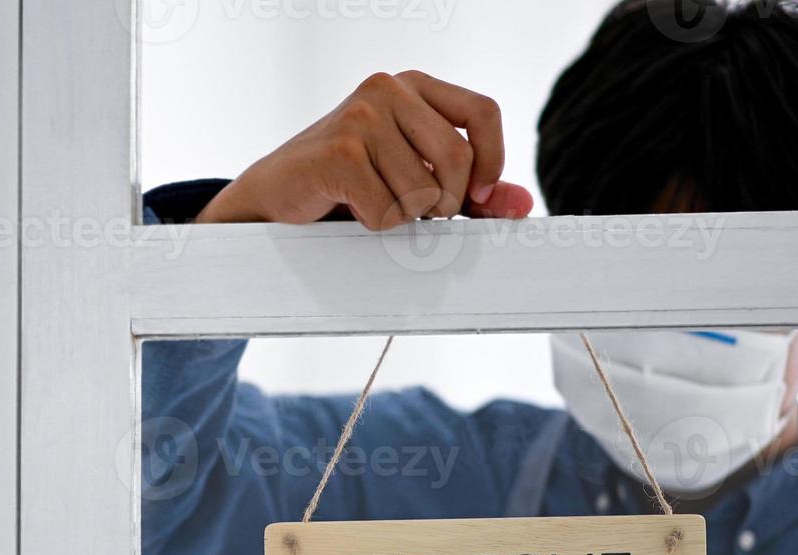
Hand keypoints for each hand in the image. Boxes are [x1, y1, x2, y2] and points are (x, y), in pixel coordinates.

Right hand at [194, 71, 533, 229]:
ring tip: (373, 204)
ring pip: (423, 192)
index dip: (490, 162)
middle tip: (416, 212)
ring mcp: (361, 116)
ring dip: (403, 217)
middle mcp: (387, 89)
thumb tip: (524, 203)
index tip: (473, 195)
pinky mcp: (339, 152)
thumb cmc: (345, 185)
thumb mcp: (415, 180)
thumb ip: (471, 191)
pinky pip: (388, 210)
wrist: (273, 198)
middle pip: (458, 160)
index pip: (483, 113)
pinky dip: (374, 225)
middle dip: (445, 203)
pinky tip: (350, 209)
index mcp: (412, 86)